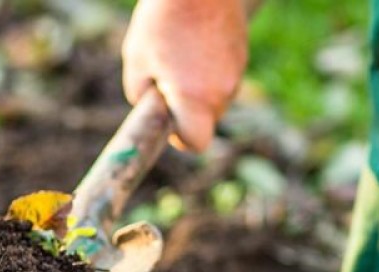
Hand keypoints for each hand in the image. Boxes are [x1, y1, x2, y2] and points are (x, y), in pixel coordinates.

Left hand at [121, 0, 247, 152]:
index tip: (167, 120)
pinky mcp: (242, 54)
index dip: (180, 138)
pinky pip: (223, 75)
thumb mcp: (136, 60)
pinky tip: (194, 41)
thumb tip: (153, 107)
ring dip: (198, 87)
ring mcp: (236, 73)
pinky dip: (209, 68)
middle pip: (206, 120)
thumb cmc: (163, 20)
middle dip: (187, 109)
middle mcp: (221, 92)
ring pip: (215, 96)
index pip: (196, 143)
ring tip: (179, 52)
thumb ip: (142, 95)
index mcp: (195, 99)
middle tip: (165, 78)